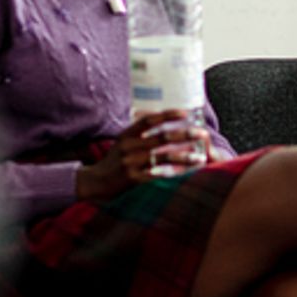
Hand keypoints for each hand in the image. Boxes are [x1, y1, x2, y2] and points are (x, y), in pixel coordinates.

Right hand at [75, 110, 208, 198]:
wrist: (95, 183)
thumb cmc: (113, 161)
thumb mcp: (122, 142)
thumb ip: (139, 133)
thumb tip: (159, 119)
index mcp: (127, 135)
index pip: (149, 119)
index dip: (168, 114)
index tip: (186, 112)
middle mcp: (129, 147)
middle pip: (161, 137)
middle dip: (184, 134)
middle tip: (201, 134)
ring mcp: (130, 163)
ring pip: (163, 157)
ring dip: (184, 157)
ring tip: (200, 158)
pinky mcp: (132, 179)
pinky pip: (158, 176)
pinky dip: (173, 175)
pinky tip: (186, 174)